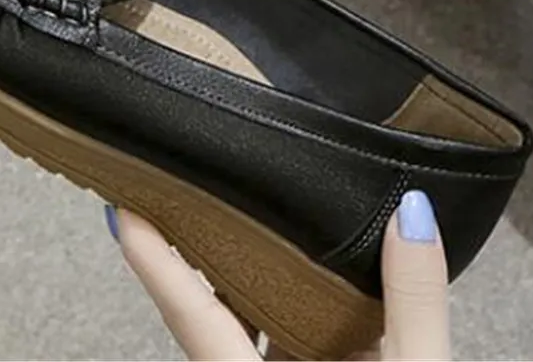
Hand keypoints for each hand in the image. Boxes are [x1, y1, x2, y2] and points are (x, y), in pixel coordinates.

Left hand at [107, 189, 450, 360]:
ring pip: (240, 335)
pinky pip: (272, 349)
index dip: (154, 263)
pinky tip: (310, 287)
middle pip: (209, 317)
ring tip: (252, 222)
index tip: (120, 211)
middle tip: (194, 188)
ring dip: (245, 285)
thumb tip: (409, 214)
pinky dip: (283, 314)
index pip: (194, 317)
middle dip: (200, 256)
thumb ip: (412, 304)